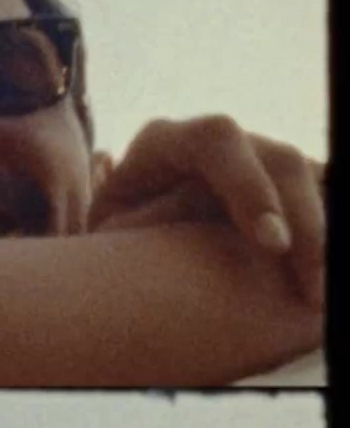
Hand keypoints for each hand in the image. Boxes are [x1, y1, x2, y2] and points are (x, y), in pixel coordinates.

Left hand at [88, 115, 325, 308]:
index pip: (217, 140)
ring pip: (311, 179)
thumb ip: (138, 222)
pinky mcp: (284, 185)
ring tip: (320, 296)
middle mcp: (221, 142)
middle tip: (313, 286)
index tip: (271, 245)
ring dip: (324, 235)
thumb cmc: (116, 237)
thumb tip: (171, 229)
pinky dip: (325, 238)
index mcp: (167, 141)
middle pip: (279, 160)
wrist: (133, 239)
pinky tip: (322, 280)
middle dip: (305, 221)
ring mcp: (258, 158)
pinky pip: (320, 199)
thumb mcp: (111, 230)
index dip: (249, 186)